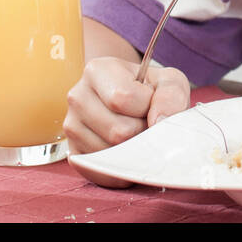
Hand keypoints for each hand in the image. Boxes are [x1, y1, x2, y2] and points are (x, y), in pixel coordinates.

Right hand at [64, 58, 191, 187]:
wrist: (132, 98)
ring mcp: (71, 126)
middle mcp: (77, 96)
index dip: (147, 106)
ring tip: (135, 132)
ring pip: (109, 153)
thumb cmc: (149, 89)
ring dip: (132, 149)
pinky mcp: (73, 152)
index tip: (150, 102)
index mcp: (97, 70)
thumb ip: (171, 95)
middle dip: (142, 131)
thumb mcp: (168, 81)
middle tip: (145, 122)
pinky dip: (120, 167)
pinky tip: (127, 150)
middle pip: (118, 131)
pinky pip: (100, 171)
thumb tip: (159, 122)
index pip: (124, 98)